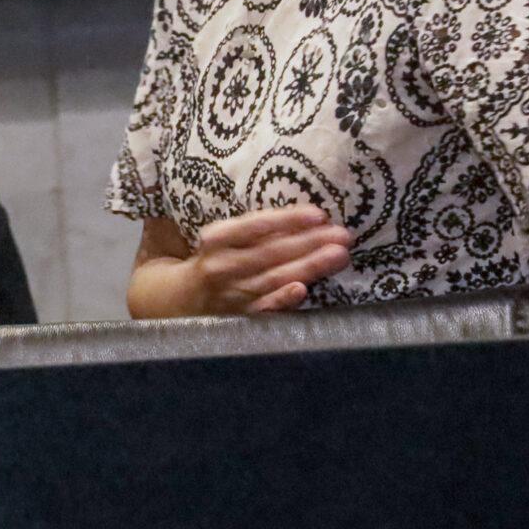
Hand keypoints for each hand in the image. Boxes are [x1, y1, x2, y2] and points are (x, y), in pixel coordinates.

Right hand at [185, 206, 352, 313]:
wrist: (184, 297)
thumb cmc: (216, 258)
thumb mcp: (225, 237)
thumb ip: (258, 230)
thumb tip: (310, 219)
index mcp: (217, 238)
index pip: (254, 225)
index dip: (286, 219)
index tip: (319, 214)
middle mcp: (222, 264)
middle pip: (270, 252)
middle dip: (310, 242)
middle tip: (344, 235)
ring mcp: (231, 292)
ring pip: (274, 277)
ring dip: (309, 266)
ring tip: (340, 256)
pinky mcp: (240, 315)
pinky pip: (264, 307)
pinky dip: (281, 299)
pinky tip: (302, 290)